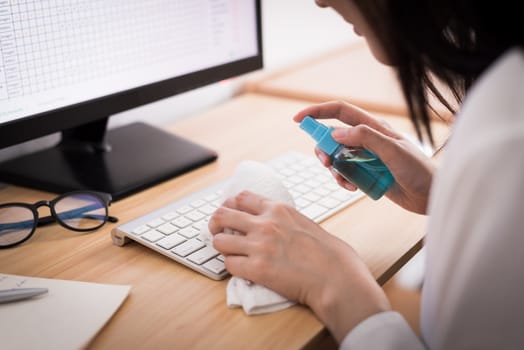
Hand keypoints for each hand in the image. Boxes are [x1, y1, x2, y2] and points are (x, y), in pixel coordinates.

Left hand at [209, 190, 389, 341]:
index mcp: (278, 209)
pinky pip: (229, 264)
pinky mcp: (256, 269)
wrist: (336, 277)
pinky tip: (242, 269)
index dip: (230, 206)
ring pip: (219, 241)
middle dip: (215, 223)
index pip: (240, 198)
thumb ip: (283, 219)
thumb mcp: (304, 222)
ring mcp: (259, 246)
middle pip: (221, 214)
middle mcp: (264, 224)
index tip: (229, 214)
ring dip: (222, 247)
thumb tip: (271, 222)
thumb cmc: (328, 253)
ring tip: (230, 253)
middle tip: (218, 232)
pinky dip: (232, 267)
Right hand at [294, 101, 434, 213]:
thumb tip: (336, 132)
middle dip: (323, 148)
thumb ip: (366, 138)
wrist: (431, 196)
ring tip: (343, 180)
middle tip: (325, 162)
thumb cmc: (419, 170)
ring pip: (336, 156)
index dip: (318, 112)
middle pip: (332, 135)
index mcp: (374, 127)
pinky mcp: (365, 173)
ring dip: (333, 168)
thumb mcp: (393, 151)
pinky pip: (344, 172)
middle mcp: (367, 139)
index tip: (299, 119)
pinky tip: (352, 188)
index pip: (340, 111)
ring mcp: (365, 157)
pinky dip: (342, 180)